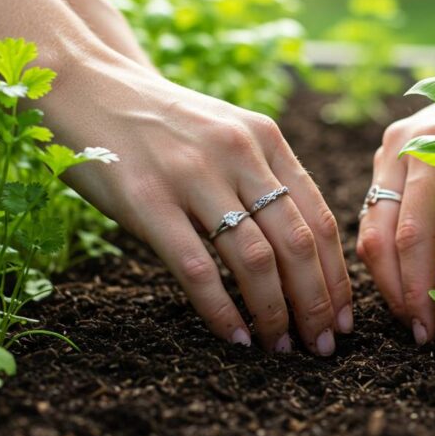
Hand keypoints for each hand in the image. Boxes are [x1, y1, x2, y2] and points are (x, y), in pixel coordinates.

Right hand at [38, 56, 352, 354]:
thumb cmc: (163, 125)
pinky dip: (221, 310)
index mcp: (265, 139)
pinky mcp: (146, 199)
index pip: (320, 218)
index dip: (337, 276)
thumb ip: (265, 178)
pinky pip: (196, 267)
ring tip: (282, 347)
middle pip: (297, 243)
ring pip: (254, 259)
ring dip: (275, 313)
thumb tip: (307, 255)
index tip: (345, 319)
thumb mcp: (227, 133)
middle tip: (322, 346)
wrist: (88, 88)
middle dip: (317, 303)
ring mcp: (191, 174)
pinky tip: (236, 336)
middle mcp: (237, 152)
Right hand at [357, 75, 434, 344]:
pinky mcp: (388, 166)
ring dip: (391, 274)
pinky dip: (393, 252)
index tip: (430, 329)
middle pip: (378, 235)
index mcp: (431, 150)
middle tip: (420, 331)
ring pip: (372, 228)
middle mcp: (396, 150)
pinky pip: (380, 216)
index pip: (412, 233)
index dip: (417, 286)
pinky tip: (414, 280)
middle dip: (397, 288)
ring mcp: (386, 155)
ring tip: (417, 313)